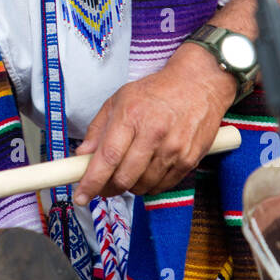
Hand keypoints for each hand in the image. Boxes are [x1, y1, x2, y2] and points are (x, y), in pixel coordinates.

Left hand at [74, 42, 236, 203]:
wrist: (199, 83)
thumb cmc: (157, 90)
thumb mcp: (119, 99)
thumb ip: (98, 129)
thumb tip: (82, 156)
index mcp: (131, 116)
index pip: (107, 158)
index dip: (91, 181)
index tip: (80, 196)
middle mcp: (153, 133)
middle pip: (124, 178)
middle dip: (108, 188)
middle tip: (103, 184)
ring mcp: (174, 148)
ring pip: (143, 186)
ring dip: (130, 186)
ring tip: (129, 171)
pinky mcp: (190, 159)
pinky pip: (162, 186)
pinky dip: (150, 185)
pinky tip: (148, 170)